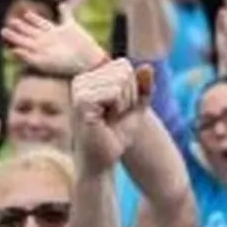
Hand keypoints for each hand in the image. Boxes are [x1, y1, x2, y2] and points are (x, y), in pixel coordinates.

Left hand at [4, 11, 106, 77]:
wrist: (86, 63)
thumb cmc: (66, 66)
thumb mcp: (44, 62)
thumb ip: (28, 56)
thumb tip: (13, 50)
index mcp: (39, 47)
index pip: (24, 39)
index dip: (14, 35)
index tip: (4, 31)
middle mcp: (47, 39)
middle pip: (30, 31)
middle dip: (20, 27)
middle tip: (9, 21)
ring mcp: (59, 33)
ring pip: (43, 24)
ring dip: (34, 19)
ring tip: (26, 14)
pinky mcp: (71, 28)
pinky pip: (66, 17)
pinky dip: (65, 10)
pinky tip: (62, 5)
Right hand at [72, 59, 152, 174]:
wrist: (102, 160)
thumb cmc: (116, 134)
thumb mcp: (136, 107)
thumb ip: (143, 87)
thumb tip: (148, 66)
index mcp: (91, 76)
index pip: (125, 67)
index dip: (131, 90)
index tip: (119, 109)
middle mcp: (82, 78)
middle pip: (124, 72)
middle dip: (128, 97)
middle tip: (114, 116)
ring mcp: (79, 88)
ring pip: (120, 81)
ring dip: (123, 104)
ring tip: (109, 119)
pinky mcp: (81, 100)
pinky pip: (114, 92)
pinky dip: (118, 108)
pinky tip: (105, 120)